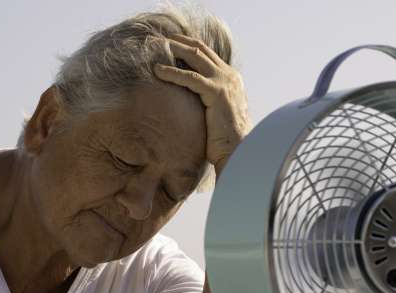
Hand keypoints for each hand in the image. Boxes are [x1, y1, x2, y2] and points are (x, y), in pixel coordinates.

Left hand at [154, 34, 251, 177]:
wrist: (239, 151)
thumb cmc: (226, 139)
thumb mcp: (217, 114)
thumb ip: (208, 101)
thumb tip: (190, 102)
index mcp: (231, 79)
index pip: (208, 55)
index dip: (189, 46)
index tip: (172, 43)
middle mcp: (230, 76)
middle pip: (201, 50)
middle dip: (180, 42)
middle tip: (161, 38)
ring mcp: (225, 83)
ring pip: (196, 57)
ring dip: (175, 49)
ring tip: (156, 47)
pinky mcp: (217, 93)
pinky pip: (190, 78)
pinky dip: (172, 72)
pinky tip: (158, 70)